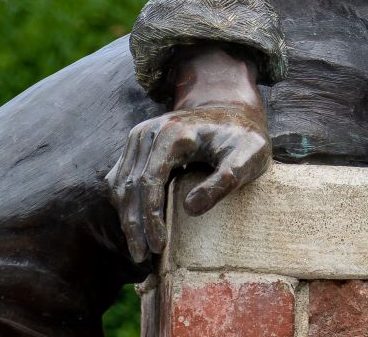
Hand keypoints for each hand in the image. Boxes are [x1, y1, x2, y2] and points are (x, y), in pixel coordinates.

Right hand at [104, 46, 270, 265]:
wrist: (231, 110)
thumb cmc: (243, 137)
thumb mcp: (248, 157)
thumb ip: (225, 181)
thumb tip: (190, 209)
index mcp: (173, 133)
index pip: (148, 181)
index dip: (150, 218)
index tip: (158, 247)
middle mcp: (149, 131)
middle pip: (129, 185)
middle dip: (134, 225)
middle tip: (143, 258)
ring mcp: (139, 136)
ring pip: (120, 184)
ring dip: (126, 218)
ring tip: (139, 248)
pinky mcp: (137, 144)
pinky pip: (121, 177)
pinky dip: (125, 204)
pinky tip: (136, 226)